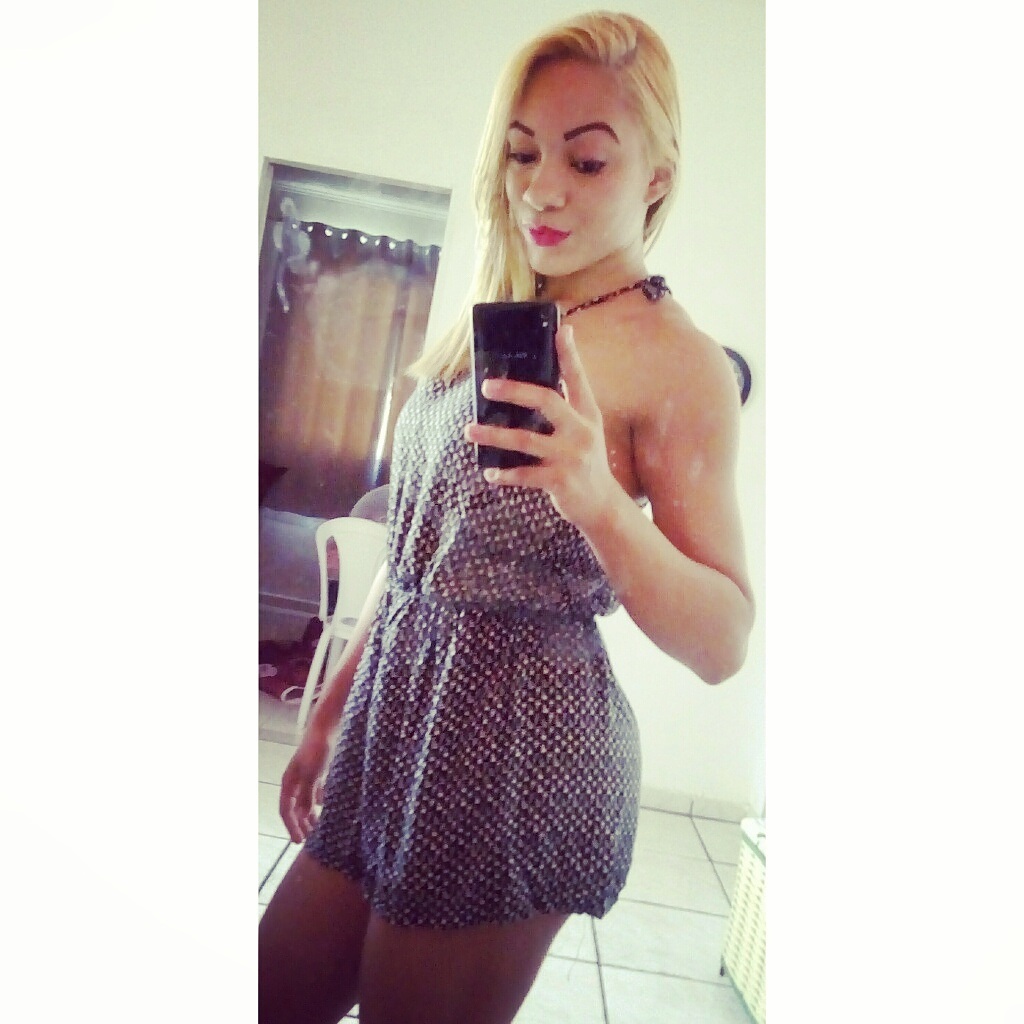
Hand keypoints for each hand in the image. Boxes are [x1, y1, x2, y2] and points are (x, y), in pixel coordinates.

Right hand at [278, 731, 330, 842]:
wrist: (326, 729)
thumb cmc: (316, 750)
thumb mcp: (312, 775)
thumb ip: (306, 796)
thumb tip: (301, 816)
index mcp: (289, 782)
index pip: (285, 810)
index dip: (291, 826)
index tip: (299, 841)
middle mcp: (295, 781)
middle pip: (294, 808)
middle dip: (300, 824)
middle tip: (309, 840)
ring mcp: (305, 776)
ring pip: (305, 801)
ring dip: (310, 815)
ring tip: (317, 828)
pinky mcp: (317, 771)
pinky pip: (315, 792)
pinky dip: (319, 801)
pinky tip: (325, 807)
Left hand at [463, 323, 617, 529]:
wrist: (602, 505)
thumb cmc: (585, 462)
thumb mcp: (584, 431)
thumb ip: (566, 409)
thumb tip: (535, 384)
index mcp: (587, 414)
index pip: (578, 378)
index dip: (569, 354)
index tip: (562, 330)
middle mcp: (581, 431)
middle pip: (546, 400)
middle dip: (514, 391)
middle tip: (486, 387)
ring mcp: (571, 456)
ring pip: (526, 440)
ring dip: (494, 436)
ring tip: (470, 431)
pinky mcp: (560, 481)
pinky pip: (525, 475)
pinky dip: (505, 474)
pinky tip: (490, 472)